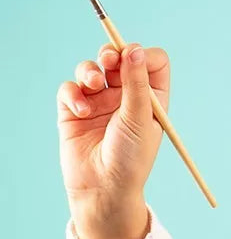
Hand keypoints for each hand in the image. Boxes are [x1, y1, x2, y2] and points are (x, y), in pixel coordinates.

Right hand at [56, 43, 169, 238]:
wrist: (104, 189)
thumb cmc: (130, 159)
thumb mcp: (140, 119)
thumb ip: (137, 84)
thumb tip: (134, 49)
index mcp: (151, 99)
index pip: (152, 62)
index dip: (143, 55)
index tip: (133, 59)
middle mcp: (126, 97)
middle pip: (119, 58)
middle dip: (112, 54)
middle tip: (109, 61)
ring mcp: (99, 103)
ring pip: (91, 69)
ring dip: (90, 71)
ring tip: (92, 86)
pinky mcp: (74, 110)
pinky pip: (70, 88)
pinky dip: (73, 93)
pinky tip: (80, 111)